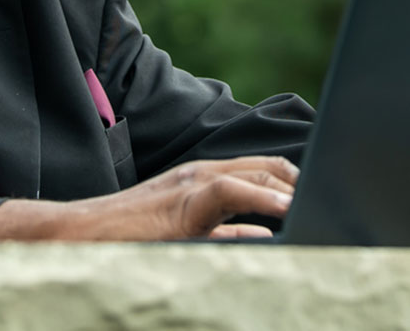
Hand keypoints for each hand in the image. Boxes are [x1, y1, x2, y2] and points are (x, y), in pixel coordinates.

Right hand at [0, 156, 298, 240]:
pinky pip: (228, 191)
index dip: (293, 180)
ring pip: (253, 173)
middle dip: (301, 180)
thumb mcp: (186, 237)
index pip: (260, 170)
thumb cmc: (126, 242)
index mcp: (203, 182)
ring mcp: (190, 185)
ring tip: (320, 204)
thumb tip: (264, 239)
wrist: (76, 238)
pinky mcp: (180, 203)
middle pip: (266, 166)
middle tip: (334, 198)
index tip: (322, 194)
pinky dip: (261, 198)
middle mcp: (200, 175)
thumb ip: (224, 235)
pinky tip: (285, 209)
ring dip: (290, 188)